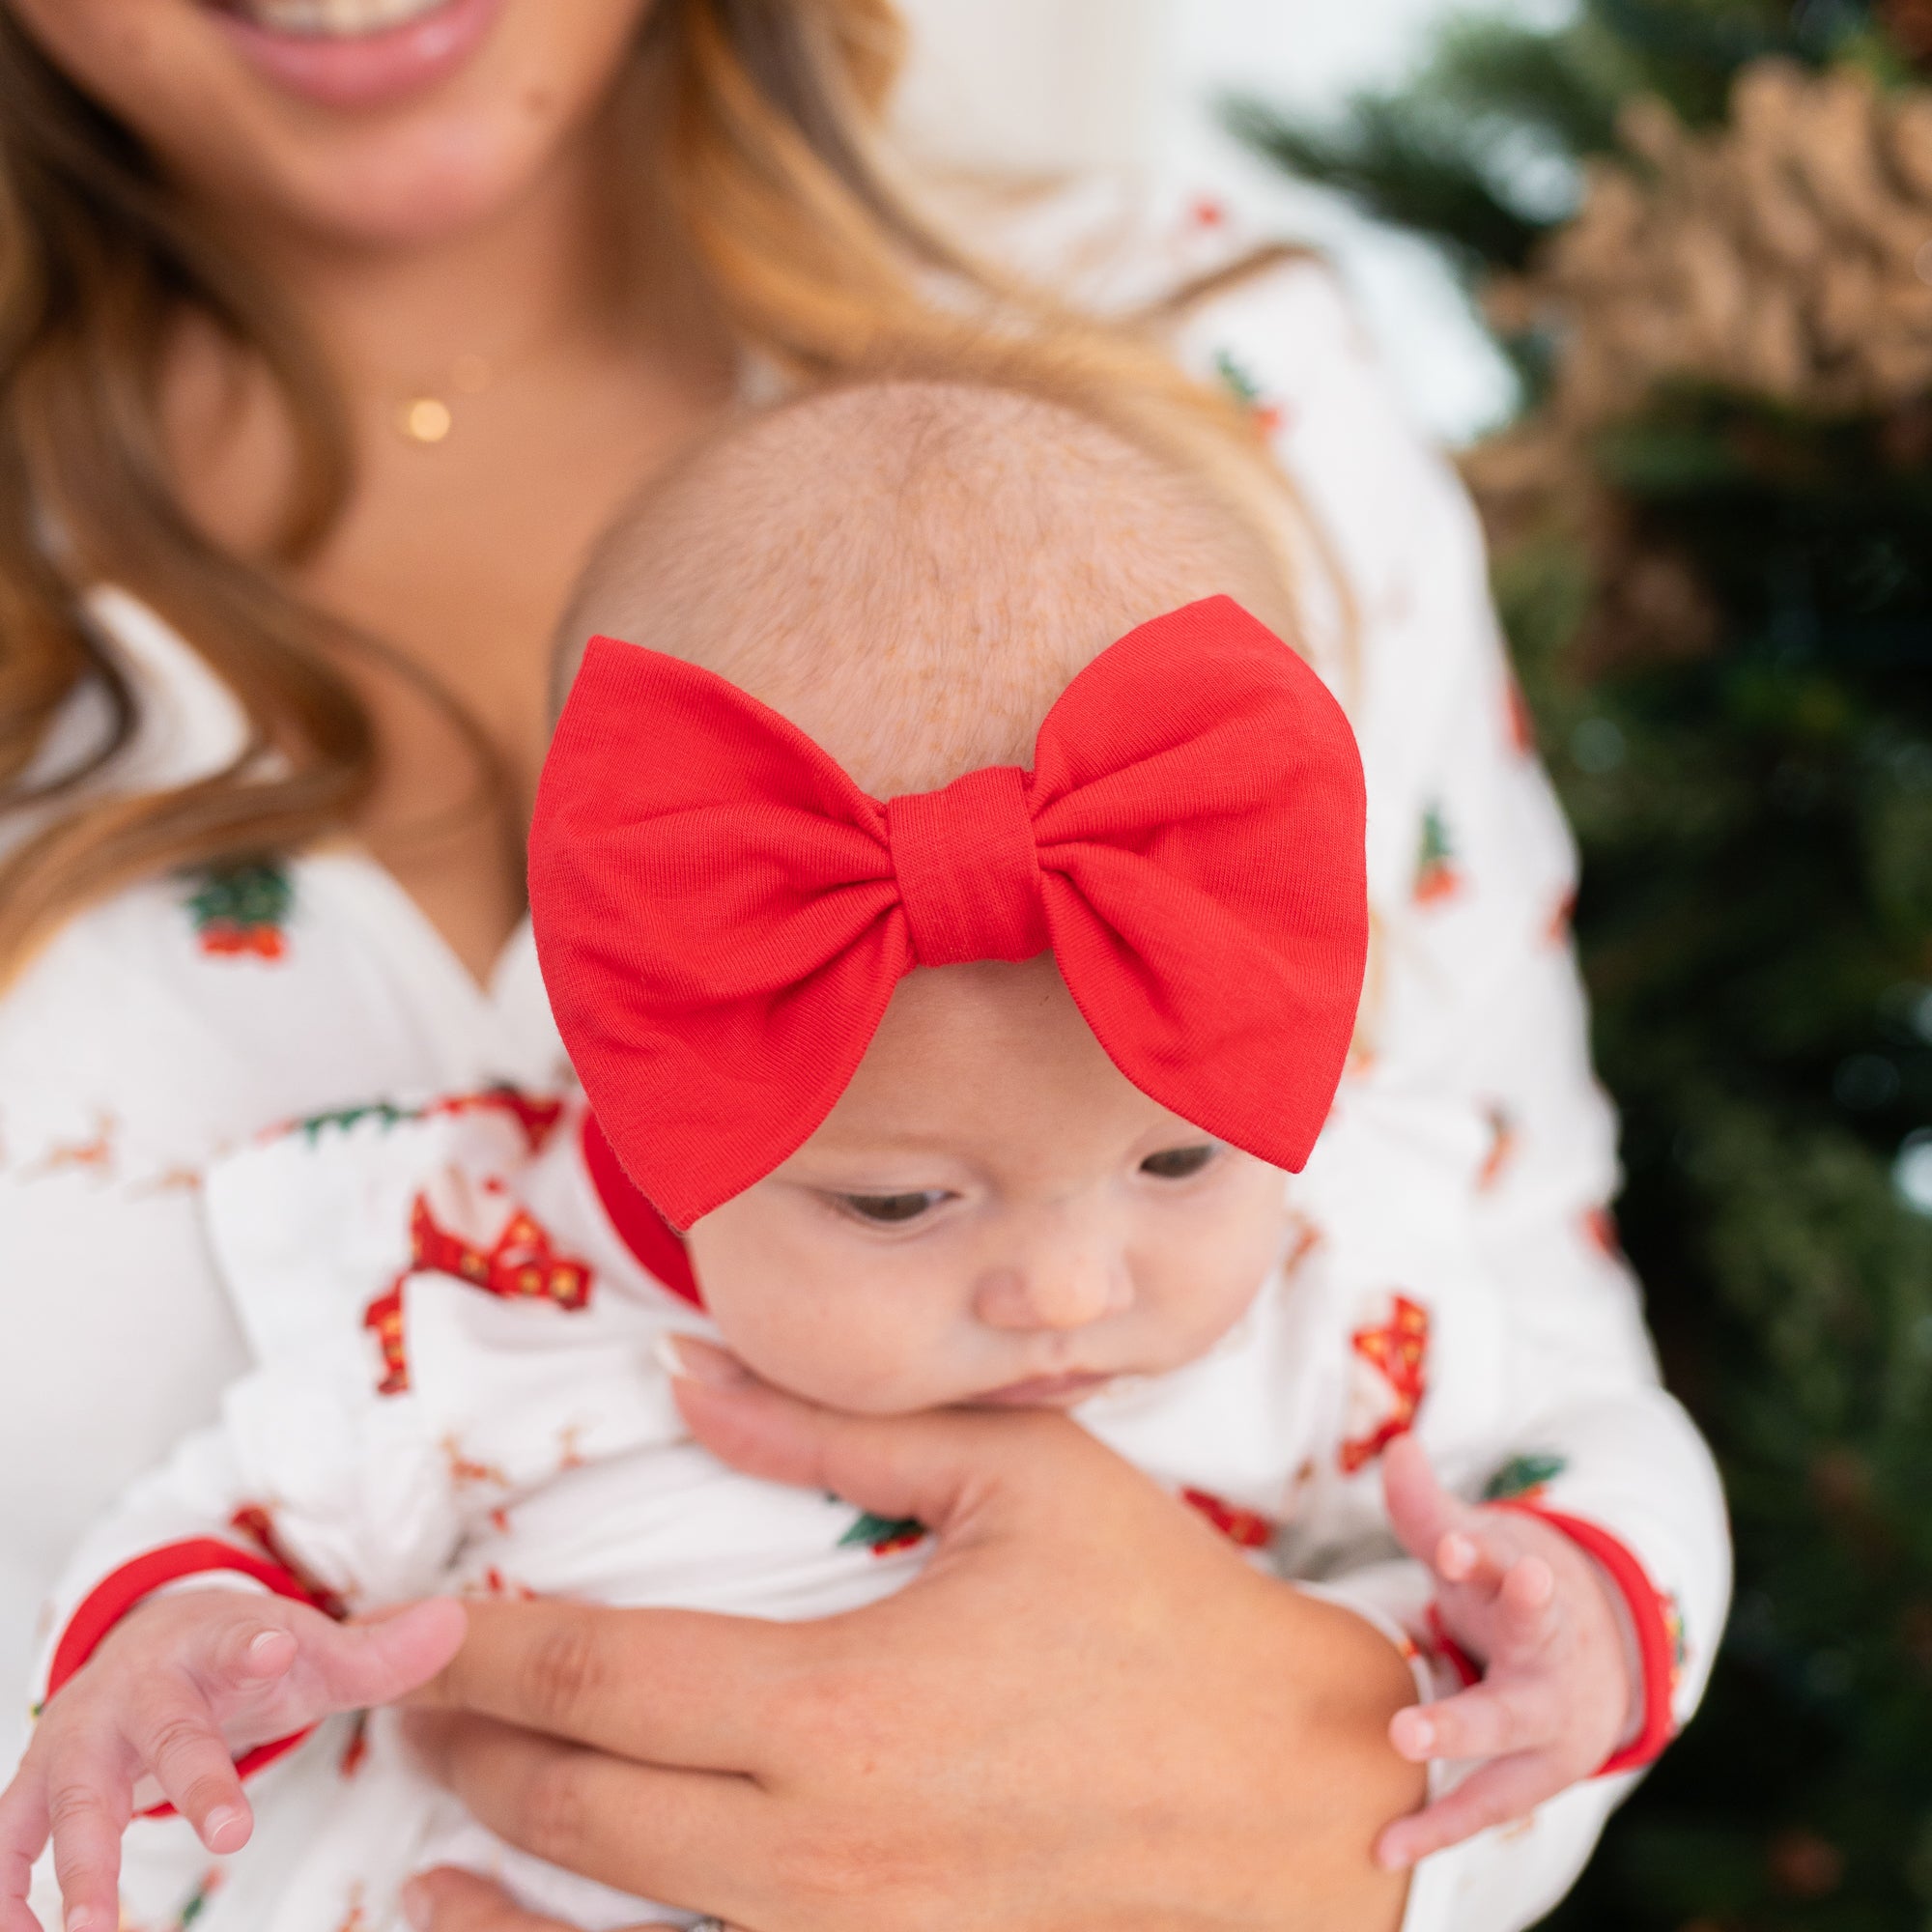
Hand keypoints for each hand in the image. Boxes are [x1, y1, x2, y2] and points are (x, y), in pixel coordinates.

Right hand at [0, 1591, 465, 1931]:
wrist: (151, 1642)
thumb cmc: (244, 1657)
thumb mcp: (312, 1651)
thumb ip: (381, 1652)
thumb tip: (456, 1623)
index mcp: (215, 1643)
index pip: (240, 1635)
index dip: (258, 1639)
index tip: (281, 1645)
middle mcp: (142, 1687)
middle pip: (167, 1732)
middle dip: (193, 1782)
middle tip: (233, 1834)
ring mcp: (83, 1736)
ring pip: (74, 1796)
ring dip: (78, 1860)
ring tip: (91, 1928)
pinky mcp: (42, 1783)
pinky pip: (12, 1838)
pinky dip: (10, 1888)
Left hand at [405, 1340, 1423, 1931]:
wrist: (1301, 1802)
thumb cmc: (1166, 1625)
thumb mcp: (1020, 1480)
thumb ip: (835, 1429)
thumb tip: (690, 1383)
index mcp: (837, 1702)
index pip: (589, 1673)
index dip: (476, 1647)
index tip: (413, 1623)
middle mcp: (812, 1847)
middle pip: (565, 1800)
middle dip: (462, 1743)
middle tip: (410, 1693)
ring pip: (599, 1915)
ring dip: (491, 1860)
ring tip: (425, 1816)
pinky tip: (509, 1929)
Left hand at [1374, 1433, 1633, 1868]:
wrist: (1600, 1652)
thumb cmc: (1516, 1589)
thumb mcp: (1485, 1546)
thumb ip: (1430, 1512)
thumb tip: (1397, 1447)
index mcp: (1538, 1598)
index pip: (1512, 1574)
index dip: (1480, 1560)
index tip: (1455, 1548)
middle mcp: (1552, 1670)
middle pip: (1513, 1695)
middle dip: (1467, 1713)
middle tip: (1410, 1724)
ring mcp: (1549, 1728)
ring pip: (1504, 1755)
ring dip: (1451, 1767)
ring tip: (1397, 1759)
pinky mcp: (1537, 1775)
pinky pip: (1485, 1808)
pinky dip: (1438, 1828)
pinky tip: (1384, 1848)